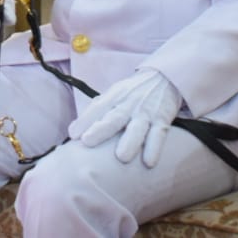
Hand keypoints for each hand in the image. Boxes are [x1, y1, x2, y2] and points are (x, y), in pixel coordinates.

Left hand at [67, 68, 181, 166]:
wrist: (165, 77)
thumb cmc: (132, 92)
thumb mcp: (114, 94)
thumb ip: (96, 111)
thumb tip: (73, 131)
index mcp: (115, 96)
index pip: (98, 107)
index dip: (85, 120)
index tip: (73, 134)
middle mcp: (129, 104)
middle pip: (114, 117)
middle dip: (101, 129)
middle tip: (88, 141)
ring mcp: (146, 112)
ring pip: (137, 128)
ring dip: (130, 142)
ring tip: (121, 157)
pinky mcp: (162, 120)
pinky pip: (159, 135)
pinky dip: (154, 148)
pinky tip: (149, 162)